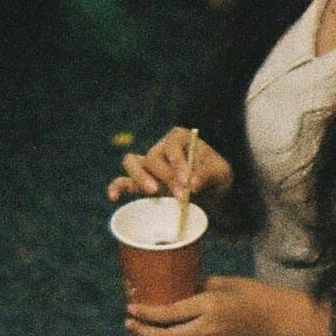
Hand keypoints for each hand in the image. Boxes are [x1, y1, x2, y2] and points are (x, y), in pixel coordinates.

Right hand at [107, 125, 233, 207]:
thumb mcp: (221, 173)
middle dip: (166, 177)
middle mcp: (160, 148)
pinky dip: (117, 187)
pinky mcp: (143, 184)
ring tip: (153, 192)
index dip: (177, 164)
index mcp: (178, 138)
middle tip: (181, 196)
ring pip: (132, 163)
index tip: (188, 183)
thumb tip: (192, 184)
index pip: (171, 146)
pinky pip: (124, 182)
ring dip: (141, 178)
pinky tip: (114, 197)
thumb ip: (208, 174)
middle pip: (152, 157)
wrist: (214, 194)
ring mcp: (149, 166)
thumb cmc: (216, 177)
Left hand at [125, 276, 282, 335]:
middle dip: (143, 332)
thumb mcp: (220, 282)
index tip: (130, 308)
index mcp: (209, 306)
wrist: (273, 317)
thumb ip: (193, 286)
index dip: (147, 314)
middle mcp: (209, 329)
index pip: (170, 314)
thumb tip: (166, 286)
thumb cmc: (247, 292)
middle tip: (128, 324)